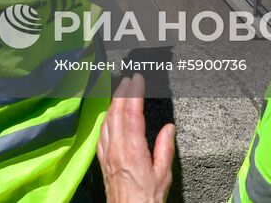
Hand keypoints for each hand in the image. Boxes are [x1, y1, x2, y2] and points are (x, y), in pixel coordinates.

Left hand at [98, 75, 174, 202]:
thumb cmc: (148, 198)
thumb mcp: (163, 174)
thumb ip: (165, 148)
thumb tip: (169, 127)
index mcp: (133, 149)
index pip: (132, 112)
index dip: (134, 93)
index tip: (138, 79)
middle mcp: (117, 148)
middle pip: (116, 112)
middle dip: (122, 92)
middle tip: (129, 79)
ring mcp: (107, 153)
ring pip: (107, 120)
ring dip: (113, 103)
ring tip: (120, 91)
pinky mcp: (102, 160)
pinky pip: (101, 133)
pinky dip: (106, 119)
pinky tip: (109, 116)